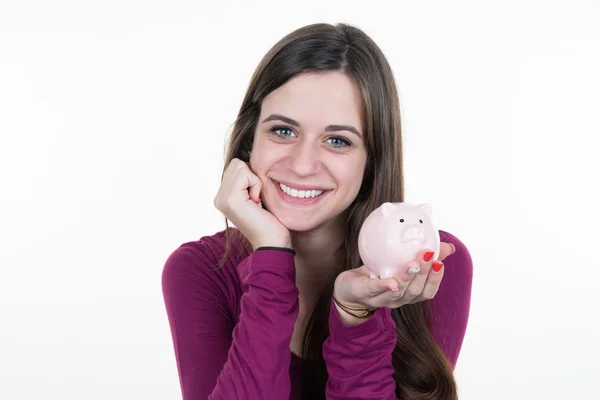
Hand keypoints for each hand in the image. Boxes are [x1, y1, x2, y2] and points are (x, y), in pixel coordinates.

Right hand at [213, 158, 290, 249]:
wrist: (272, 241)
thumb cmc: (271, 220)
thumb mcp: (256, 195)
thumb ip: (247, 181)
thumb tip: (249, 159)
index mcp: (223, 196)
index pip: (236, 166)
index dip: (252, 177)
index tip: (256, 198)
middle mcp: (219, 197)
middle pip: (236, 163)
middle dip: (252, 177)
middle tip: (257, 199)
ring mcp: (222, 198)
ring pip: (240, 166)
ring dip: (255, 181)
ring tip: (256, 201)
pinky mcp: (229, 199)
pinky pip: (245, 174)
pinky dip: (256, 185)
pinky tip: (256, 202)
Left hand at [333, 242, 455, 322]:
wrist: (349, 289)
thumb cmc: (379, 275)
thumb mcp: (401, 263)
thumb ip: (424, 255)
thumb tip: (448, 245)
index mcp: (409, 294)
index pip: (427, 292)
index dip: (435, 280)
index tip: (440, 263)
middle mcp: (398, 299)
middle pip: (414, 291)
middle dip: (423, 274)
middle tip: (428, 255)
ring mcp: (381, 298)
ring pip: (398, 292)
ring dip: (407, 277)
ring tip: (414, 263)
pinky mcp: (364, 293)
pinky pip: (375, 289)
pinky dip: (384, 285)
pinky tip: (391, 281)